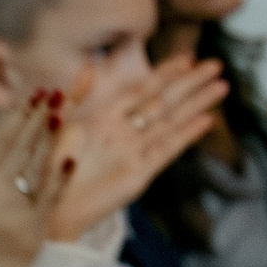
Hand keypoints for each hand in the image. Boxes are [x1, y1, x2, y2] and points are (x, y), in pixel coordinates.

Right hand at [0, 103, 68, 266]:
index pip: (1, 139)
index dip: (21, 115)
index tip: (36, 94)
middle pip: (21, 146)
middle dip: (39, 117)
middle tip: (57, 92)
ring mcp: (13, 207)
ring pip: (36, 165)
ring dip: (50, 138)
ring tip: (63, 113)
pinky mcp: (31, 227)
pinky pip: (48, 197)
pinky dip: (59, 176)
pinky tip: (69, 157)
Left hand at [46, 55, 228, 240]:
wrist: (46, 208)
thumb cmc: (46, 168)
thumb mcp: (58, 126)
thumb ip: (75, 97)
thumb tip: (90, 66)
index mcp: (104, 120)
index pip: (140, 91)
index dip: (163, 74)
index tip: (186, 58)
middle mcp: (123, 134)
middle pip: (163, 102)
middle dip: (189, 83)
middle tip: (215, 64)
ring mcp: (134, 153)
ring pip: (171, 122)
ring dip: (195, 104)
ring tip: (221, 86)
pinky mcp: (139, 174)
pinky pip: (166, 151)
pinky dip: (186, 136)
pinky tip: (206, 120)